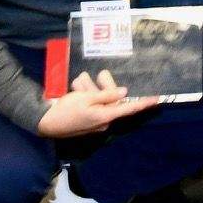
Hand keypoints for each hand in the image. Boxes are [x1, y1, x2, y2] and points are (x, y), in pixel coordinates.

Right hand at [37, 68, 160, 139]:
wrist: (45, 122)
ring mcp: (95, 121)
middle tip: (88, 80)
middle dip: (100, 87)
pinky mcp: (87, 119)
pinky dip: (83, 95)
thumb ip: (106, 95)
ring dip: (88, 90)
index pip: (129, 108)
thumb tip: (124, 93)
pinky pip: (90, 104)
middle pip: (110, 99)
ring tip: (76, 87)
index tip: (157, 99)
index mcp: (106, 116)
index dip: (143, 103)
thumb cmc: (66, 110)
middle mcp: (104, 121)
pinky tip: (74, 92)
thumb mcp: (86, 99)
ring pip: (98, 99)